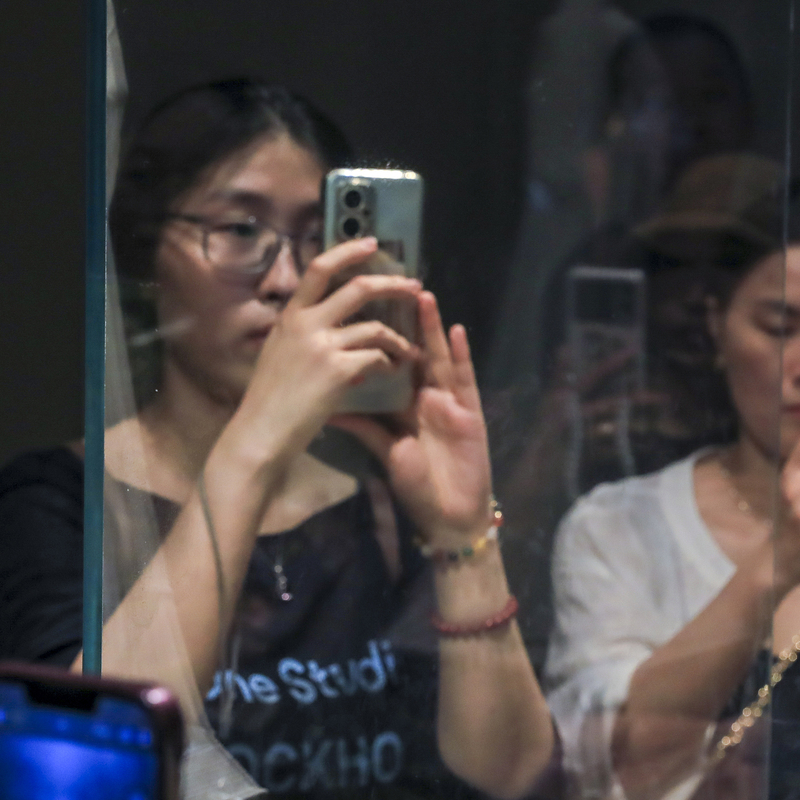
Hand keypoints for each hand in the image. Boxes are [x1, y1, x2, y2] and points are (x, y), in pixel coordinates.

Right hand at [224, 238, 421, 482]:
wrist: (261, 432)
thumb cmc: (270, 400)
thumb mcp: (279, 355)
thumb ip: (304, 336)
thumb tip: (338, 332)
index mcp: (290, 317)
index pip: (319, 269)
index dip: (348, 251)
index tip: (371, 243)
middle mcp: (304, 324)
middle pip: (358, 288)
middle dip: (393, 285)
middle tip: (414, 287)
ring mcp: (321, 346)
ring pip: (376, 328)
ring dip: (400, 340)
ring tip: (410, 351)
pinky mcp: (338, 370)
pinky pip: (377, 357)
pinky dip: (388, 363)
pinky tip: (390, 372)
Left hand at [334, 291, 494, 550]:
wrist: (448, 514)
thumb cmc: (417, 485)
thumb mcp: (384, 452)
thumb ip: (364, 427)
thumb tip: (330, 407)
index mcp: (404, 404)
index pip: (390, 363)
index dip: (381, 337)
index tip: (365, 310)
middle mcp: (427, 396)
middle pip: (415, 351)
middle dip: (407, 320)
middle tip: (395, 286)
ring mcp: (449, 401)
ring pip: (438, 357)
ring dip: (432, 328)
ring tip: (422, 296)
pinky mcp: (469, 411)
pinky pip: (463, 379)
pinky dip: (460, 356)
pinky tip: (456, 331)